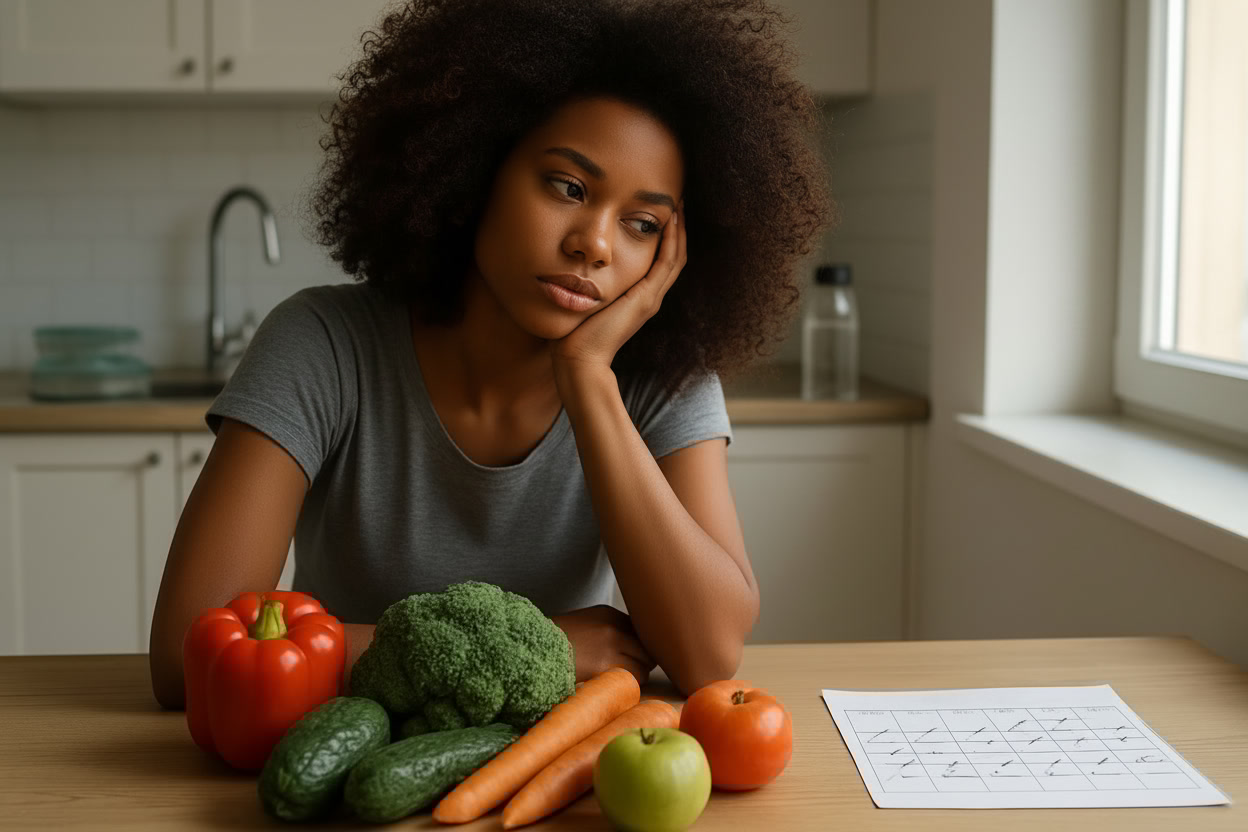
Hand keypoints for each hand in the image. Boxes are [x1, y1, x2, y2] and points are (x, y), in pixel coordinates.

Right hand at [550, 604, 656, 686]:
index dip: (642, 647)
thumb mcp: (586, 624)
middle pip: (649, 648)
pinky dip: (627, 686)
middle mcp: (613, 627)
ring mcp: (610, 646)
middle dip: (643, 661)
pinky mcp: (605, 667)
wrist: (532, 652)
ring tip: (617, 679)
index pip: (643, 631)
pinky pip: (632, 680)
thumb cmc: (558, 644)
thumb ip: (611, 630)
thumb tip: (639, 648)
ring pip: (644, 666)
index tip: (636, 656)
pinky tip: (611, 686)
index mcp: (608, 614)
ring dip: (636, 675)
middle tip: (630, 670)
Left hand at [552, 201, 686, 377]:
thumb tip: (574, 261)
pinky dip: (672, 240)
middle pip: (675, 257)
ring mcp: (651, 298)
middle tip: (678, 201)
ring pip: (676, 257)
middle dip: (678, 229)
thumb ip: (589, 282)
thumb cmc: (574, 332)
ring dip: (679, 230)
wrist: (579, 358)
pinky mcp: (645, 299)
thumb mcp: (586, 298)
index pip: (661, 261)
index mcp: (638, 297)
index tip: (663, 211)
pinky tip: (672, 220)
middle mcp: (650, 297)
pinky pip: (667, 263)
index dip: (666, 236)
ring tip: (679, 204)